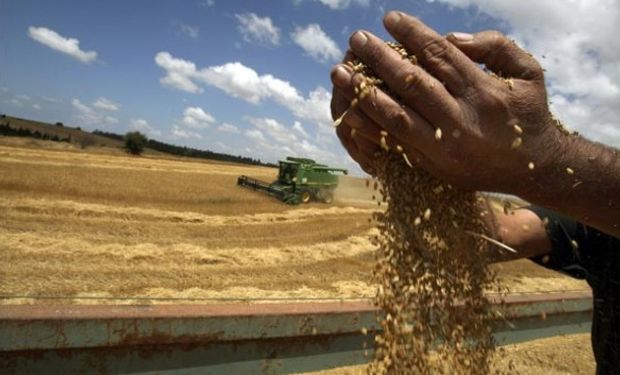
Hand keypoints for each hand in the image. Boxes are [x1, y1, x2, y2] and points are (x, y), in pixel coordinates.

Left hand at [331, 11, 566, 194]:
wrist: (535, 167)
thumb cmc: (528, 112)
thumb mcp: (528, 72)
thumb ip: (495, 46)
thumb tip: (451, 37)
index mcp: (484, 91)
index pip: (440, 55)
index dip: (411, 33)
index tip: (388, 18)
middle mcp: (461, 119)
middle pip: (411, 82)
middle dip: (379, 58)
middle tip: (356, 38)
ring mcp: (444, 146)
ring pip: (396, 116)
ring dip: (363, 93)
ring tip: (339, 72)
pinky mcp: (433, 165)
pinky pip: (394, 144)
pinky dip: (368, 129)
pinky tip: (347, 112)